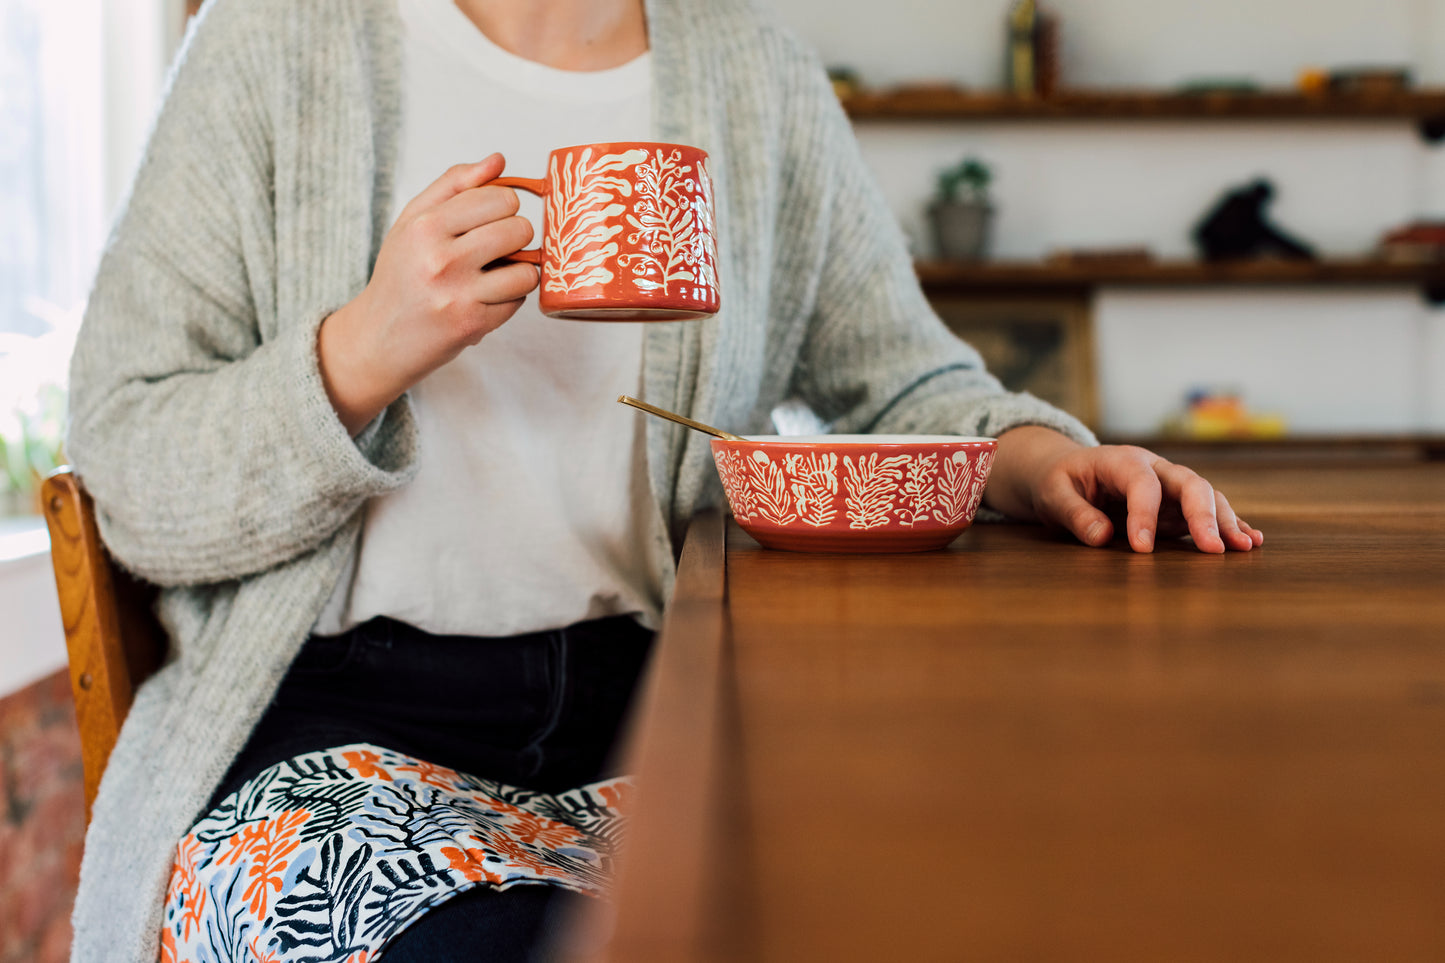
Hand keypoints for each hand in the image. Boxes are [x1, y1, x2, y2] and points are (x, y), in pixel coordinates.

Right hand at [318, 153, 539, 433]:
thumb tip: (499, 160)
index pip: (499, 198)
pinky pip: (518, 302)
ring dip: (519, 271)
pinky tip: (485, 299)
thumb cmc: (400, 275)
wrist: (378, 338)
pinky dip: (508, 299)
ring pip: (527, 270)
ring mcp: (459, 295)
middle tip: (495, 248)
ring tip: (496, 274)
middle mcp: (441, 259)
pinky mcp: (473, 325)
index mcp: (426, 226)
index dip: (505, 207)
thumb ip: (455, 185)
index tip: (492, 219)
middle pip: (519, 229)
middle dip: (515, 237)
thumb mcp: (413, 221)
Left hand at [983, 426, 1263, 552]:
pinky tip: (1249, 541)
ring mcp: (1170, 487)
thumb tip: (1101, 537)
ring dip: (1225, 522)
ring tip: (1242, 548)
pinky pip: (1208, 513)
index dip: (1145, 514)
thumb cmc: (1059, 482)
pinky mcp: (1177, 507)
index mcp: (1122, 460)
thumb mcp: (1054, 494)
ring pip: (1207, 497)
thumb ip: (1075, 514)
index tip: (1142, 549)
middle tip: (1213, 549)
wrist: (1067, 472)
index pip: (1142, 484)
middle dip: (1203, 515)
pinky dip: (1229, 525)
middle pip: (1189, 483)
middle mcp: (1155, 469)